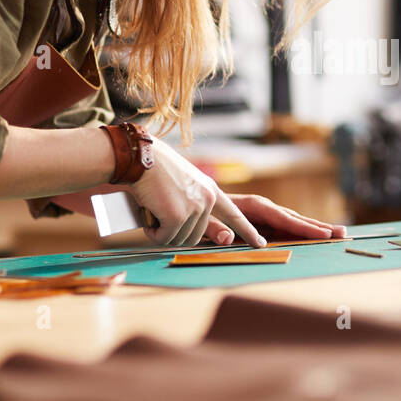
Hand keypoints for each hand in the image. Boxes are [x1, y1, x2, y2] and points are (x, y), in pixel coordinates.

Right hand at [126, 139, 264, 246]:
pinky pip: (164, 238)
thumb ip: (198, 208)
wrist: (141, 157)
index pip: (235, 215)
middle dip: (175, 232)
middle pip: (196, 237)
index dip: (247, 231)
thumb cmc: (156, 171)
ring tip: (154, 207)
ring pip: (179, 239)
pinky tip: (148, 211)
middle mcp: (208, 199)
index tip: (260, 243)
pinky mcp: (178, 216)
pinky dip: (153, 231)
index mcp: (211, 191)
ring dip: (162, 231)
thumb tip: (218, 235)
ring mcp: (195, 208)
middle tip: (160, 213)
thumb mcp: (185, 187)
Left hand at [202, 194, 347, 244]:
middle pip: (295, 217)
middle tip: (342, 233)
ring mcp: (266, 213)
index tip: (323, 234)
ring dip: (316, 227)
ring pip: (294, 221)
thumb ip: (214, 229)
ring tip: (338, 233)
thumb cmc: (201, 212)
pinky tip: (318, 234)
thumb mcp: (204, 221)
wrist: (197, 200)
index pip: (283, 218)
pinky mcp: (264, 220)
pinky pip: (287, 226)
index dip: (304, 227)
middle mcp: (264, 207)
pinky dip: (304, 230)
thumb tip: (229, 238)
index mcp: (253, 206)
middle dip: (319, 226)